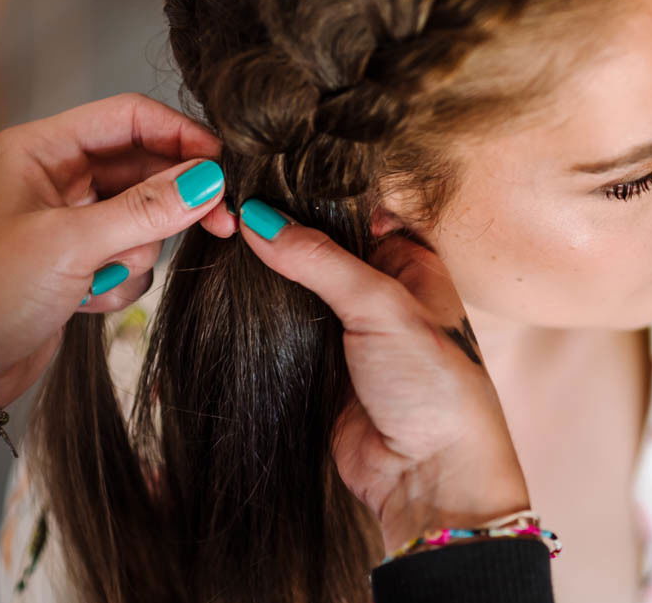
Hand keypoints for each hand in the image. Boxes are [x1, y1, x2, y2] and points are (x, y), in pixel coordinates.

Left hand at [0, 92, 237, 406]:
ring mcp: (71, 220)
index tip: (224, 164)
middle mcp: (56, 178)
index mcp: (40, 151)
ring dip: (139, 250)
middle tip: (220, 222)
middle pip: (146, 167)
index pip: (129, 118)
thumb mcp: (71, 246)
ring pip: (146, 216)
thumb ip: (147, 209)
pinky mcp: (82, 259)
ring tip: (103, 275)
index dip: (181, 135)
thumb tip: (208, 180)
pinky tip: (87, 298)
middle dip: (176, 200)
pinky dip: (123, 278)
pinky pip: (135, 255)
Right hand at [236, 199, 530, 551]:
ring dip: (264, 274)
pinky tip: (223, 293)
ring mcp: (348, 327)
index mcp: (412, 260)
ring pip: (296, 287)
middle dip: (279, 233)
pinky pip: (281, 330)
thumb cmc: (435, 386)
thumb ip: (322, 261)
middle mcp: (381, 288)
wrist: (429, 475)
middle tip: (226, 210)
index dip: (311, 194)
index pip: (355, 208)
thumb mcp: (382, 308)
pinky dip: (257, 317)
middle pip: (320, 246)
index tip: (259, 175)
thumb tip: (261, 221)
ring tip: (216, 240)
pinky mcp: (320, 365)